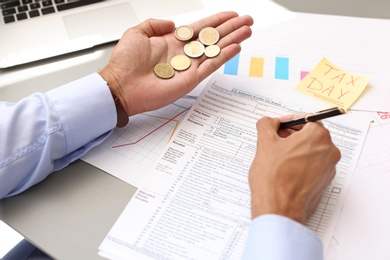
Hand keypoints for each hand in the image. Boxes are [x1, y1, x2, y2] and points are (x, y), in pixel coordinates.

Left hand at [99, 11, 252, 118]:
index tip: (231, 15)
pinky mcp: (190, 79)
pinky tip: (235, 48)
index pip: (200, 29)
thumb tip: (173, 24)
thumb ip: (155, 24)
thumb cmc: (124, 63)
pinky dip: (223, 56)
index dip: (216, 21)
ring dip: (232, 40)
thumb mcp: (137, 33)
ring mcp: (189, 67)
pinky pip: (210, 66)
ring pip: (215, 50)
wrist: (120, 86)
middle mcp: (183, 54)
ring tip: (247, 31)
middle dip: (230, 28)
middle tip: (247, 21)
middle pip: (213, 38)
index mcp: (172, 42)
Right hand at [248, 115, 340, 223]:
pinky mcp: (324, 182)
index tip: (278, 126)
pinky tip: (284, 169)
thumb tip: (269, 122)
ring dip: (295, 149)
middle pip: (310, 134)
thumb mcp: (265, 143)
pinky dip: (300, 163)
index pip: (306, 119)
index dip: (288, 121)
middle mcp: (329, 151)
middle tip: (275, 140)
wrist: (279, 209)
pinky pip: (313, 165)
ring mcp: (329, 168)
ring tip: (277, 157)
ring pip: (312, 150)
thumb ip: (267, 125)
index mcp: (318, 136)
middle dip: (292, 135)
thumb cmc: (274, 179)